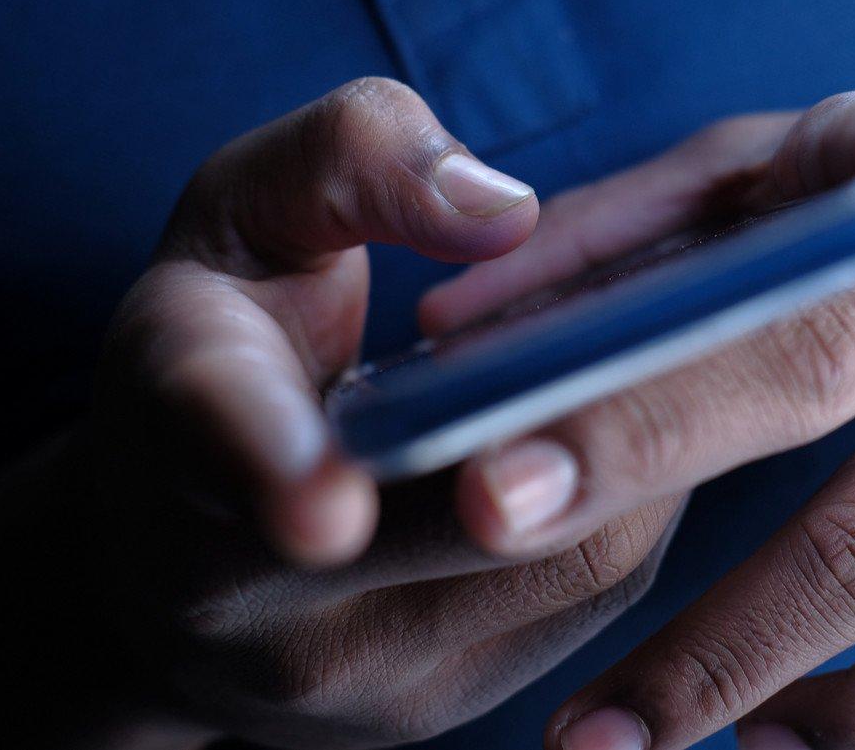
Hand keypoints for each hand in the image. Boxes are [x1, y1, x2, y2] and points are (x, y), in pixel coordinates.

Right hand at [0, 78, 681, 748]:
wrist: (172, 537)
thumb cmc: (226, 338)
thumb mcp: (248, 206)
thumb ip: (355, 159)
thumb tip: (505, 212)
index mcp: (181, 420)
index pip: (220, 441)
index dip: (275, 469)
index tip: (329, 504)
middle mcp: (241, 586)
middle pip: (459, 525)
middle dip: (590, 421)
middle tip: (682, 316)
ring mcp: (348, 676)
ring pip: (566, 564)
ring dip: (639, 455)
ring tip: (659, 357)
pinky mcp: (437, 710)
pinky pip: (594, 598)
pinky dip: (634, 504)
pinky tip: (627, 429)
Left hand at [422, 87, 854, 749]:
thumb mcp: (788, 154)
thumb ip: (624, 227)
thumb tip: (453, 327)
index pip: (765, 333)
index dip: (629, 420)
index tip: (488, 495)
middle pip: (843, 491)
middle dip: (684, 612)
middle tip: (548, 714)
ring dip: (745, 695)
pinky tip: (766, 746)